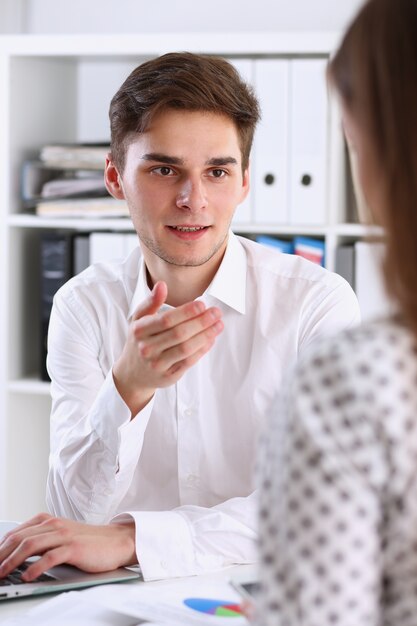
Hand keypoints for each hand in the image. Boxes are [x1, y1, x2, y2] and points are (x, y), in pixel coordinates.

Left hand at [0, 513, 136, 581]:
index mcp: (48, 521)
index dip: (0, 548)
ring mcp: (64, 535)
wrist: (116, 541)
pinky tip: (27, 576)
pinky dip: (35, 568)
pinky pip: (50, 557)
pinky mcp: (74, 548)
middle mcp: (54, 525)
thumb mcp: (61, 536)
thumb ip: (41, 540)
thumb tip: (15, 555)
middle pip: (19, 538)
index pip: (16, 533)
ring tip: (2, 574)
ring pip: (30, 546)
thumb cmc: (88, 542)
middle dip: (1, 556)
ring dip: (12, 561)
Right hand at [113, 281, 223, 414]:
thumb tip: (162, 285)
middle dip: (201, 322)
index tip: (202, 305)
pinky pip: (189, 362)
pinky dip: (202, 350)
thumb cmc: (139, 341)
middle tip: (216, 313)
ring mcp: (157, 364)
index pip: (166, 320)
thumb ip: (151, 302)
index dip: (186, 312)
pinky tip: (211, 339)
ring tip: (218, 325)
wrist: (132, 373)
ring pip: (186, 349)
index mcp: (139, 331)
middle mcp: (147, 348)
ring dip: (205, 336)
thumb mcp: (139, 320)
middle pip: (179, 334)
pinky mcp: (168, 376)